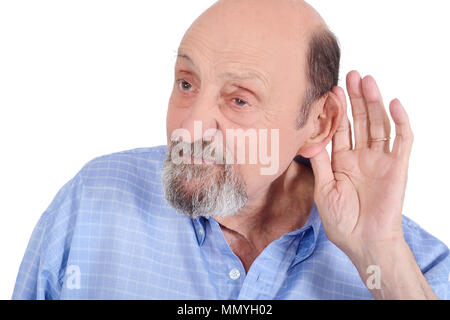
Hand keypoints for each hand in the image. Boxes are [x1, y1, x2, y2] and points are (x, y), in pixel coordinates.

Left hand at [310, 70, 413, 259]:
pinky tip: (393, 103)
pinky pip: (403, 140)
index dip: (337, 110)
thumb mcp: (323, 189)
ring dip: (374, 102)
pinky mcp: (398, 166)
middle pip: (360, 121)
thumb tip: (308, 138)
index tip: (330, 90)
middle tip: (350, 75)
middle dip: (355, 98)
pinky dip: (401, 121)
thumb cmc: (342, 221)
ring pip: (379, 124)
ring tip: (367, 81)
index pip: (340, 129)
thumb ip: (319, 162)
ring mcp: (380, 160)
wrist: (363, 242)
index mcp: (342, 162)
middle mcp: (361, 157)